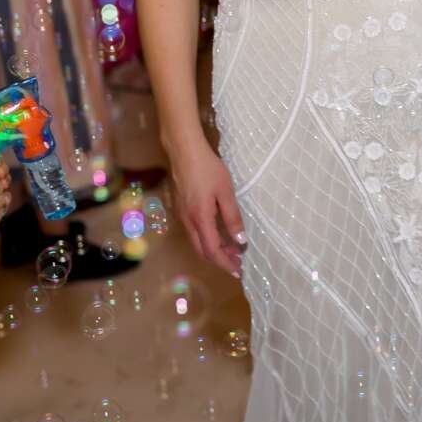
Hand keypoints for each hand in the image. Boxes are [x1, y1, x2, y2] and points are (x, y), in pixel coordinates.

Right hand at [167, 136, 244, 275]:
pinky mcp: (181, 209)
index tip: (238, 270)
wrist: (184, 151)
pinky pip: (194, 232)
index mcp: (201, 219)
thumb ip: (232, 217)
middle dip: (219, 260)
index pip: (212, 251)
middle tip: (237, 262)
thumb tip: (240, 241)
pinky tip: (218, 233)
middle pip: (202, 251)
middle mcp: (188, 222)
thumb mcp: (225, 192)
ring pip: (197, 242)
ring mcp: (183, 216)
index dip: (225, 263)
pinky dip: (207, 239)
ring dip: (213, 250)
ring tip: (231, 249)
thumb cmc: (208, 169)